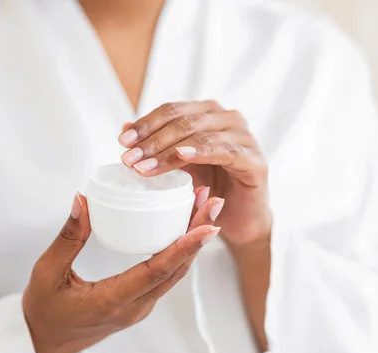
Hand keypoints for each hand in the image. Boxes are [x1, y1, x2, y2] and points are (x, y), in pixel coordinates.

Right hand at [23, 191, 222, 352]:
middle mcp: (134, 307)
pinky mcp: (139, 303)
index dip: (184, 247)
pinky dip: (180, 252)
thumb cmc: (45, 311)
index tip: (207, 224)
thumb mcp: (48, 272)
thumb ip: (68, 237)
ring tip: (203, 209)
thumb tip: (83, 201)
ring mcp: (140, 307)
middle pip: (176, 269)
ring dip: (192, 242)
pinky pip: (166, 277)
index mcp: (113, 300)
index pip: (157, 271)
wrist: (46, 342)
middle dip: (198, 234)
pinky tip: (183, 230)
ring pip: (175, 273)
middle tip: (212, 202)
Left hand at [118, 101, 271, 245]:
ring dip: (167, 152)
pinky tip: (182, 156)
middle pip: (183, 121)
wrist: (239, 218)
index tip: (122, 142)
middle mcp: (228, 118)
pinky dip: (201, 152)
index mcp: (208, 113)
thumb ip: (156, 144)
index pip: (172, 110)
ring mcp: (245, 137)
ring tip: (143, 168)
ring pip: (199, 136)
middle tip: (129, 158)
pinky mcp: (255, 160)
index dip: (145, 124)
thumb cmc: (208, 186)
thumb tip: (124, 128)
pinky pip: (224, 151)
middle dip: (152, 140)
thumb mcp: (177, 163)